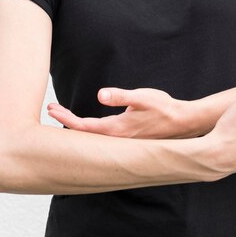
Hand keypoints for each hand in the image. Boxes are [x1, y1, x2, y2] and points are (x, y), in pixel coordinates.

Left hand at [47, 87, 196, 138]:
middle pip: (83, 134)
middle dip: (66, 122)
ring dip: (76, 126)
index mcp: (116, 129)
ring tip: (63, 115)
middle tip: (51, 110)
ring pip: (92, 138)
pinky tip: (87, 126)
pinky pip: (102, 138)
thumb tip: (100, 95)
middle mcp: (116, 139)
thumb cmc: (164, 108)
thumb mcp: (142, 97)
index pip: (83, 126)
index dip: (65, 118)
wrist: (184, 123)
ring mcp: (122, 142)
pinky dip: (89, 131)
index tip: (52, 108)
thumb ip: (121, 96)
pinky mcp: (127, 140)